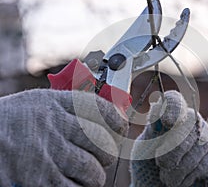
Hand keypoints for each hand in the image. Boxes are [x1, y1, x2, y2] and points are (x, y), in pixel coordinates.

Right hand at [0, 89, 127, 186]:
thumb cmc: (10, 122)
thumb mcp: (37, 104)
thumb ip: (66, 108)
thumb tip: (99, 117)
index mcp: (54, 103)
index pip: (99, 107)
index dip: (116, 119)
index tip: (121, 127)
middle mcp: (54, 125)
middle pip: (101, 142)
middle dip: (108, 153)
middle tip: (105, 156)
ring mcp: (47, 153)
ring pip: (91, 169)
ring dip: (95, 175)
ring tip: (90, 174)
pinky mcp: (39, 179)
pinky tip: (75, 184)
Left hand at [130, 91, 207, 186]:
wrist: (156, 185)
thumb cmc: (149, 163)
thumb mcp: (145, 144)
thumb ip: (153, 125)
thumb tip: (159, 105)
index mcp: (172, 114)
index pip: (174, 99)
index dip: (173, 107)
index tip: (166, 122)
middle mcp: (193, 120)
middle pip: (189, 124)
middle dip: (172, 150)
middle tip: (161, 166)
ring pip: (201, 146)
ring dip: (181, 168)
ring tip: (168, 178)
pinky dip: (196, 174)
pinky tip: (187, 178)